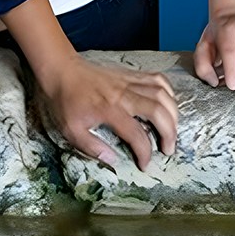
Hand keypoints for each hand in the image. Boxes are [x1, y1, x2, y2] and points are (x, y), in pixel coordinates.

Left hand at [38, 56, 177, 170]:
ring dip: (173, 114)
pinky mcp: (131, 74)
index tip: (144, 165)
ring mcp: (129, 81)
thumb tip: (113, 160)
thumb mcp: (70, 130)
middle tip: (168, 149)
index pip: (136, 134)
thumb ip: (91, 147)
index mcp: (108, 110)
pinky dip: (168, 92)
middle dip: (169, 133)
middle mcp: (123, 94)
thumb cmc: (65, 101)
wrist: (61, 70)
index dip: (145, 153)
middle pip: (157, 111)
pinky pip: (157, 79)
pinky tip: (168, 104)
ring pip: (162, 94)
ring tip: (172, 130)